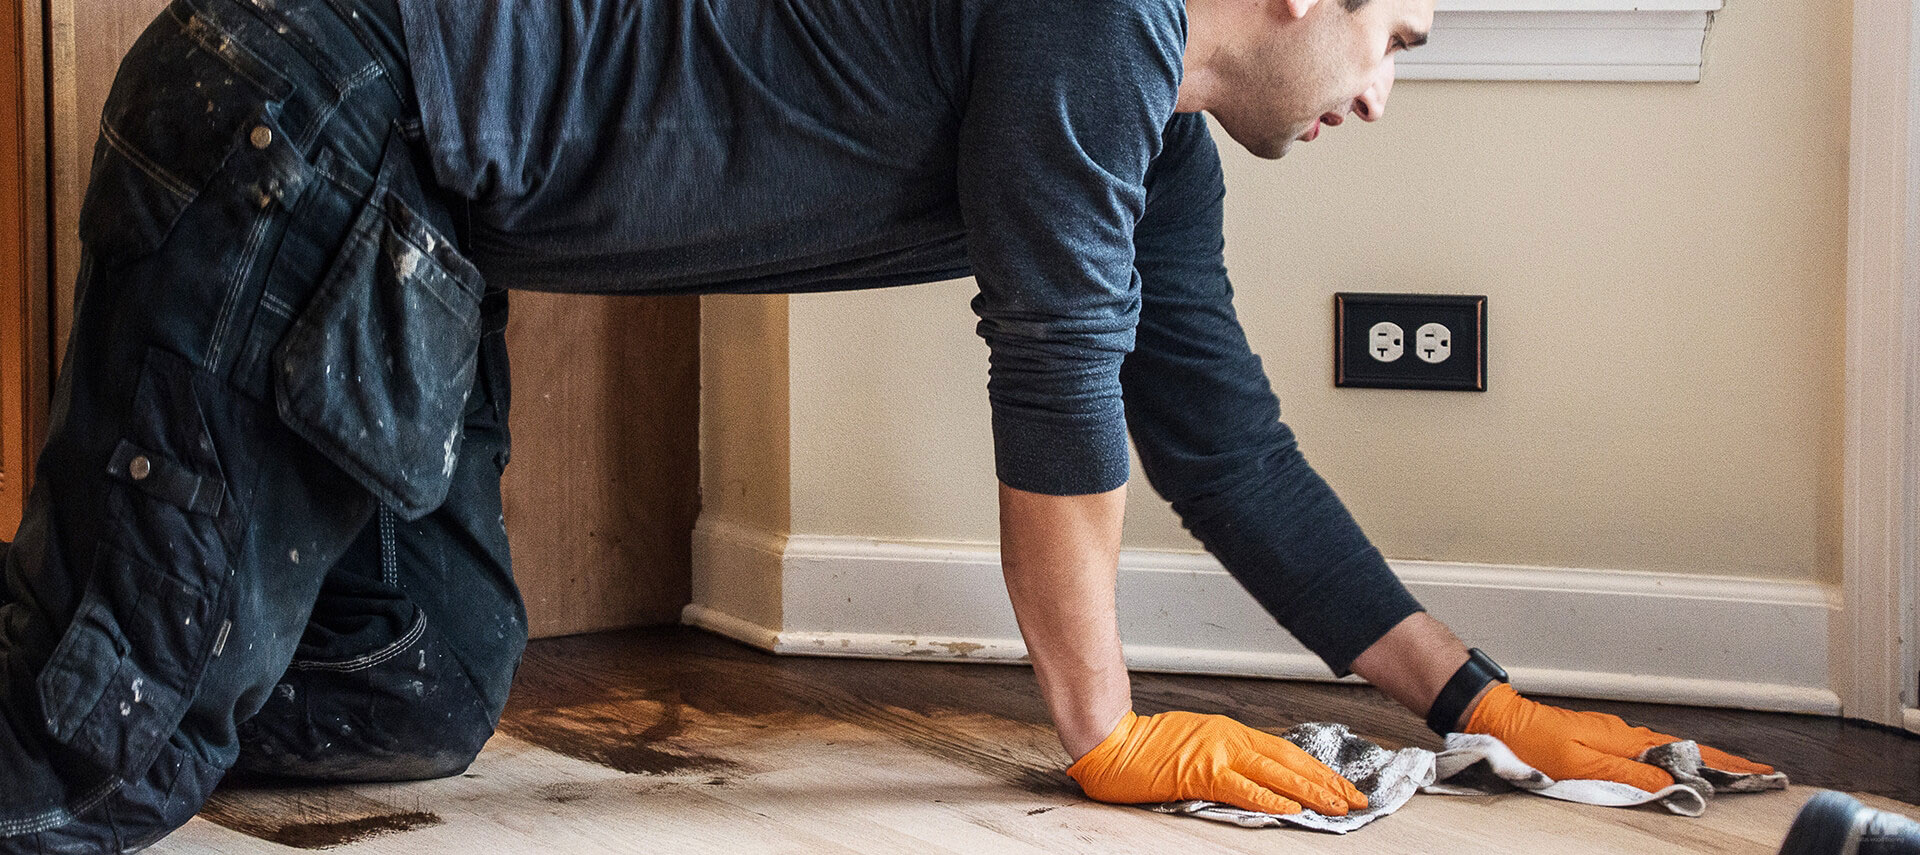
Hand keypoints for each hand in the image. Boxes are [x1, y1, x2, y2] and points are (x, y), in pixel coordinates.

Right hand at [1065, 710, 1368, 814]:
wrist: (1111, 742)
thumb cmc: (1146, 747)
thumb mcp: (1196, 744)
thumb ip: (1227, 759)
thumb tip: (1258, 780)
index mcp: (1231, 732)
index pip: (1286, 752)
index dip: (1318, 770)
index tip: (1342, 785)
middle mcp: (1230, 738)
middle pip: (1290, 761)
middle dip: (1327, 782)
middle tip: (1357, 799)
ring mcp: (1217, 753)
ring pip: (1275, 774)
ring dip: (1310, 791)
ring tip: (1338, 805)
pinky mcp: (1200, 772)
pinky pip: (1242, 788)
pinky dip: (1269, 798)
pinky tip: (1291, 808)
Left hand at [1465, 683, 1775, 790]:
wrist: (1501, 720)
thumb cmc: (1535, 744)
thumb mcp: (1583, 765)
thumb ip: (1629, 775)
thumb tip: (1674, 783)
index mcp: (1628, 741)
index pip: (1689, 754)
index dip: (1725, 766)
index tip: (1759, 774)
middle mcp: (1626, 735)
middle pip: (1687, 750)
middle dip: (1724, 764)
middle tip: (1759, 776)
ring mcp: (1614, 736)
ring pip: (1670, 749)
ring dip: (1702, 762)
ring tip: (1730, 774)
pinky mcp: (1600, 741)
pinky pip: (1649, 750)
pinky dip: (1673, 759)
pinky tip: (1676, 767)